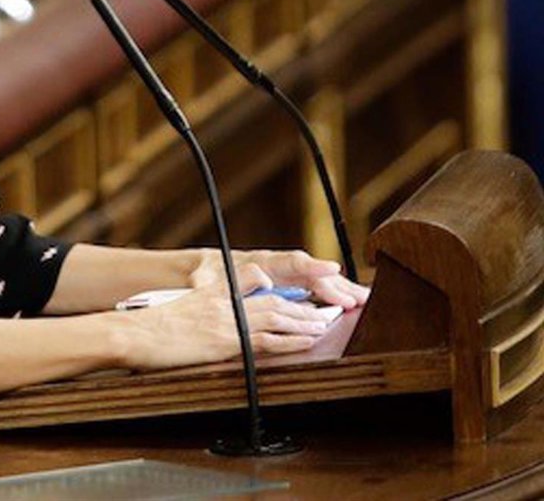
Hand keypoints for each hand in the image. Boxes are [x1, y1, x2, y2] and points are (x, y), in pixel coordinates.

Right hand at [114, 262, 337, 369]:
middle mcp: (223, 303)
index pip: (254, 284)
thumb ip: (201, 308)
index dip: (279, 290)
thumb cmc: (148, 328)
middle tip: (324, 311)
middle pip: (273, 300)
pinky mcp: (226, 340)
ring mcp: (226, 321)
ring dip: (305, 320)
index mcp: (212, 294)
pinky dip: (292, 339)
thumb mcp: (178, 309)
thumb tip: (210, 321)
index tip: (296, 295)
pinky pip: (267, 339)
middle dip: (302, 306)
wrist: (132, 333)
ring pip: (277, 316)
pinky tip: (308, 340)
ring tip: (324, 324)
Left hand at [190, 248, 369, 309]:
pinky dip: (333, 295)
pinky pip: (315, 289)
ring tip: (364, 299)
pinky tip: (352, 302)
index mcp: (260, 262)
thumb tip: (201, 282)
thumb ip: (206, 282)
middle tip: (356, 298)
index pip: (289, 262)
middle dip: (334, 284)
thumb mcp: (204, 278)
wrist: (206, 270)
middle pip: (311, 272)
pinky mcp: (289, 286)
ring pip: (317, 280)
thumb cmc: (208, 273)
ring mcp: (285, 276)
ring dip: (340, 289)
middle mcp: (277, 267)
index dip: (310, 266)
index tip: (330, 270)